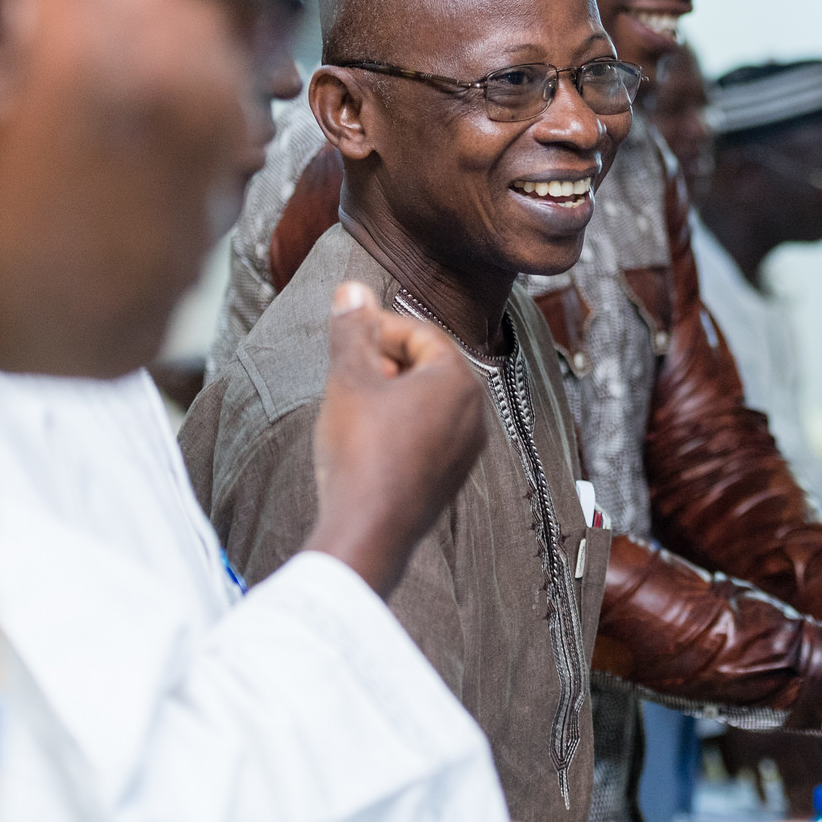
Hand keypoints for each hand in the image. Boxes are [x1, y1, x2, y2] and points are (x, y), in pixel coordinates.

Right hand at [303, 281, 484, 599]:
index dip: (380, 328)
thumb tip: (351, 290)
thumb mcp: (349, 379)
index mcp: (459, 381)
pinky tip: (365, 441)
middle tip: (347, 370)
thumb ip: (351, 330)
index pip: (421, 333)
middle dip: (385, 361)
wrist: (366, 531)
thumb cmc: (361, 453)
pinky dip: (398, 426)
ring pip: (426, 402)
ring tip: (353, 405)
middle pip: (427, 366)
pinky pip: (427, 435)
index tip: (349, 336)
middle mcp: (474, 414)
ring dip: (390, 394)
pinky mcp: (450, 479)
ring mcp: (466, 450)